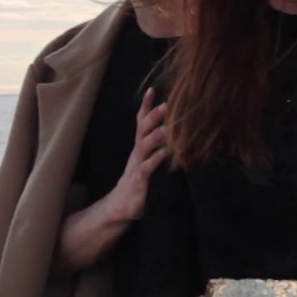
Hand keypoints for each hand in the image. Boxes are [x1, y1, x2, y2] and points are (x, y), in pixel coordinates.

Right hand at [105, 88, 167, 221]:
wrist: (121, 206)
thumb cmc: (138, 180)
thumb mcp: (147, 159)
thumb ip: (157, 146)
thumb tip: (176, 130)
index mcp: (140, 147)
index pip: (141, 122)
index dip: (146, 107)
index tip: (151, 89)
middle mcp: (137, 153)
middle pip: (143, 130)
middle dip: (153, 116)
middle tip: (166, 104)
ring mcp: (137, 166)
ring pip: (144, 147)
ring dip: (156, 136)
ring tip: (168, 126)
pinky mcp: (139, 182)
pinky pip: (146, 169)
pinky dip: (154, 160)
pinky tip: (164, 153)